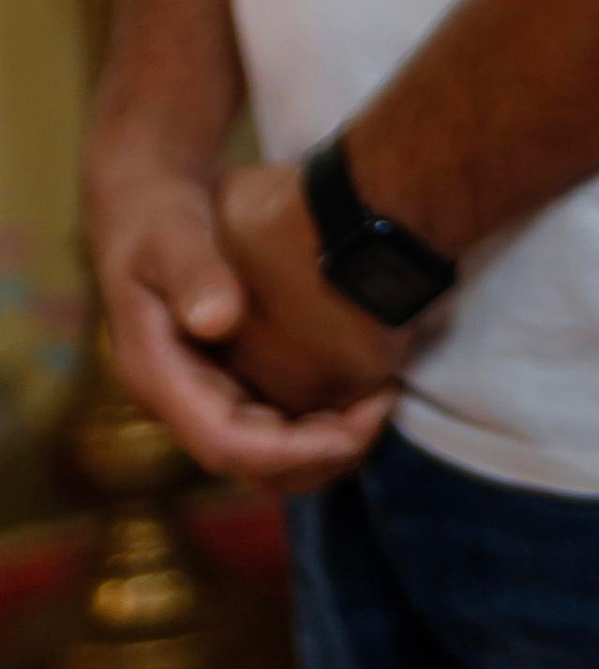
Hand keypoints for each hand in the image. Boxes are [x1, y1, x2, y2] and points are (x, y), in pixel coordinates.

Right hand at [85, 117, 394, 487]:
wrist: (144, 207)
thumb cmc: (160, 217)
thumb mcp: (172, 233)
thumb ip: (192, 271)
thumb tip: (218, 320)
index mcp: (158, 375)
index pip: (224, 442)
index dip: (289, 449)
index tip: (350, 432)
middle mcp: (179, 399)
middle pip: (250, 461)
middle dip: (319, 452)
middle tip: (383, 410)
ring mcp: (201, 394)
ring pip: (264, 453)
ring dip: (324, 444)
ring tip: (383, 402)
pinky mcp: (223, 380)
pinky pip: (271, 423)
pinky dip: (316, 421)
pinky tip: (361, 389)